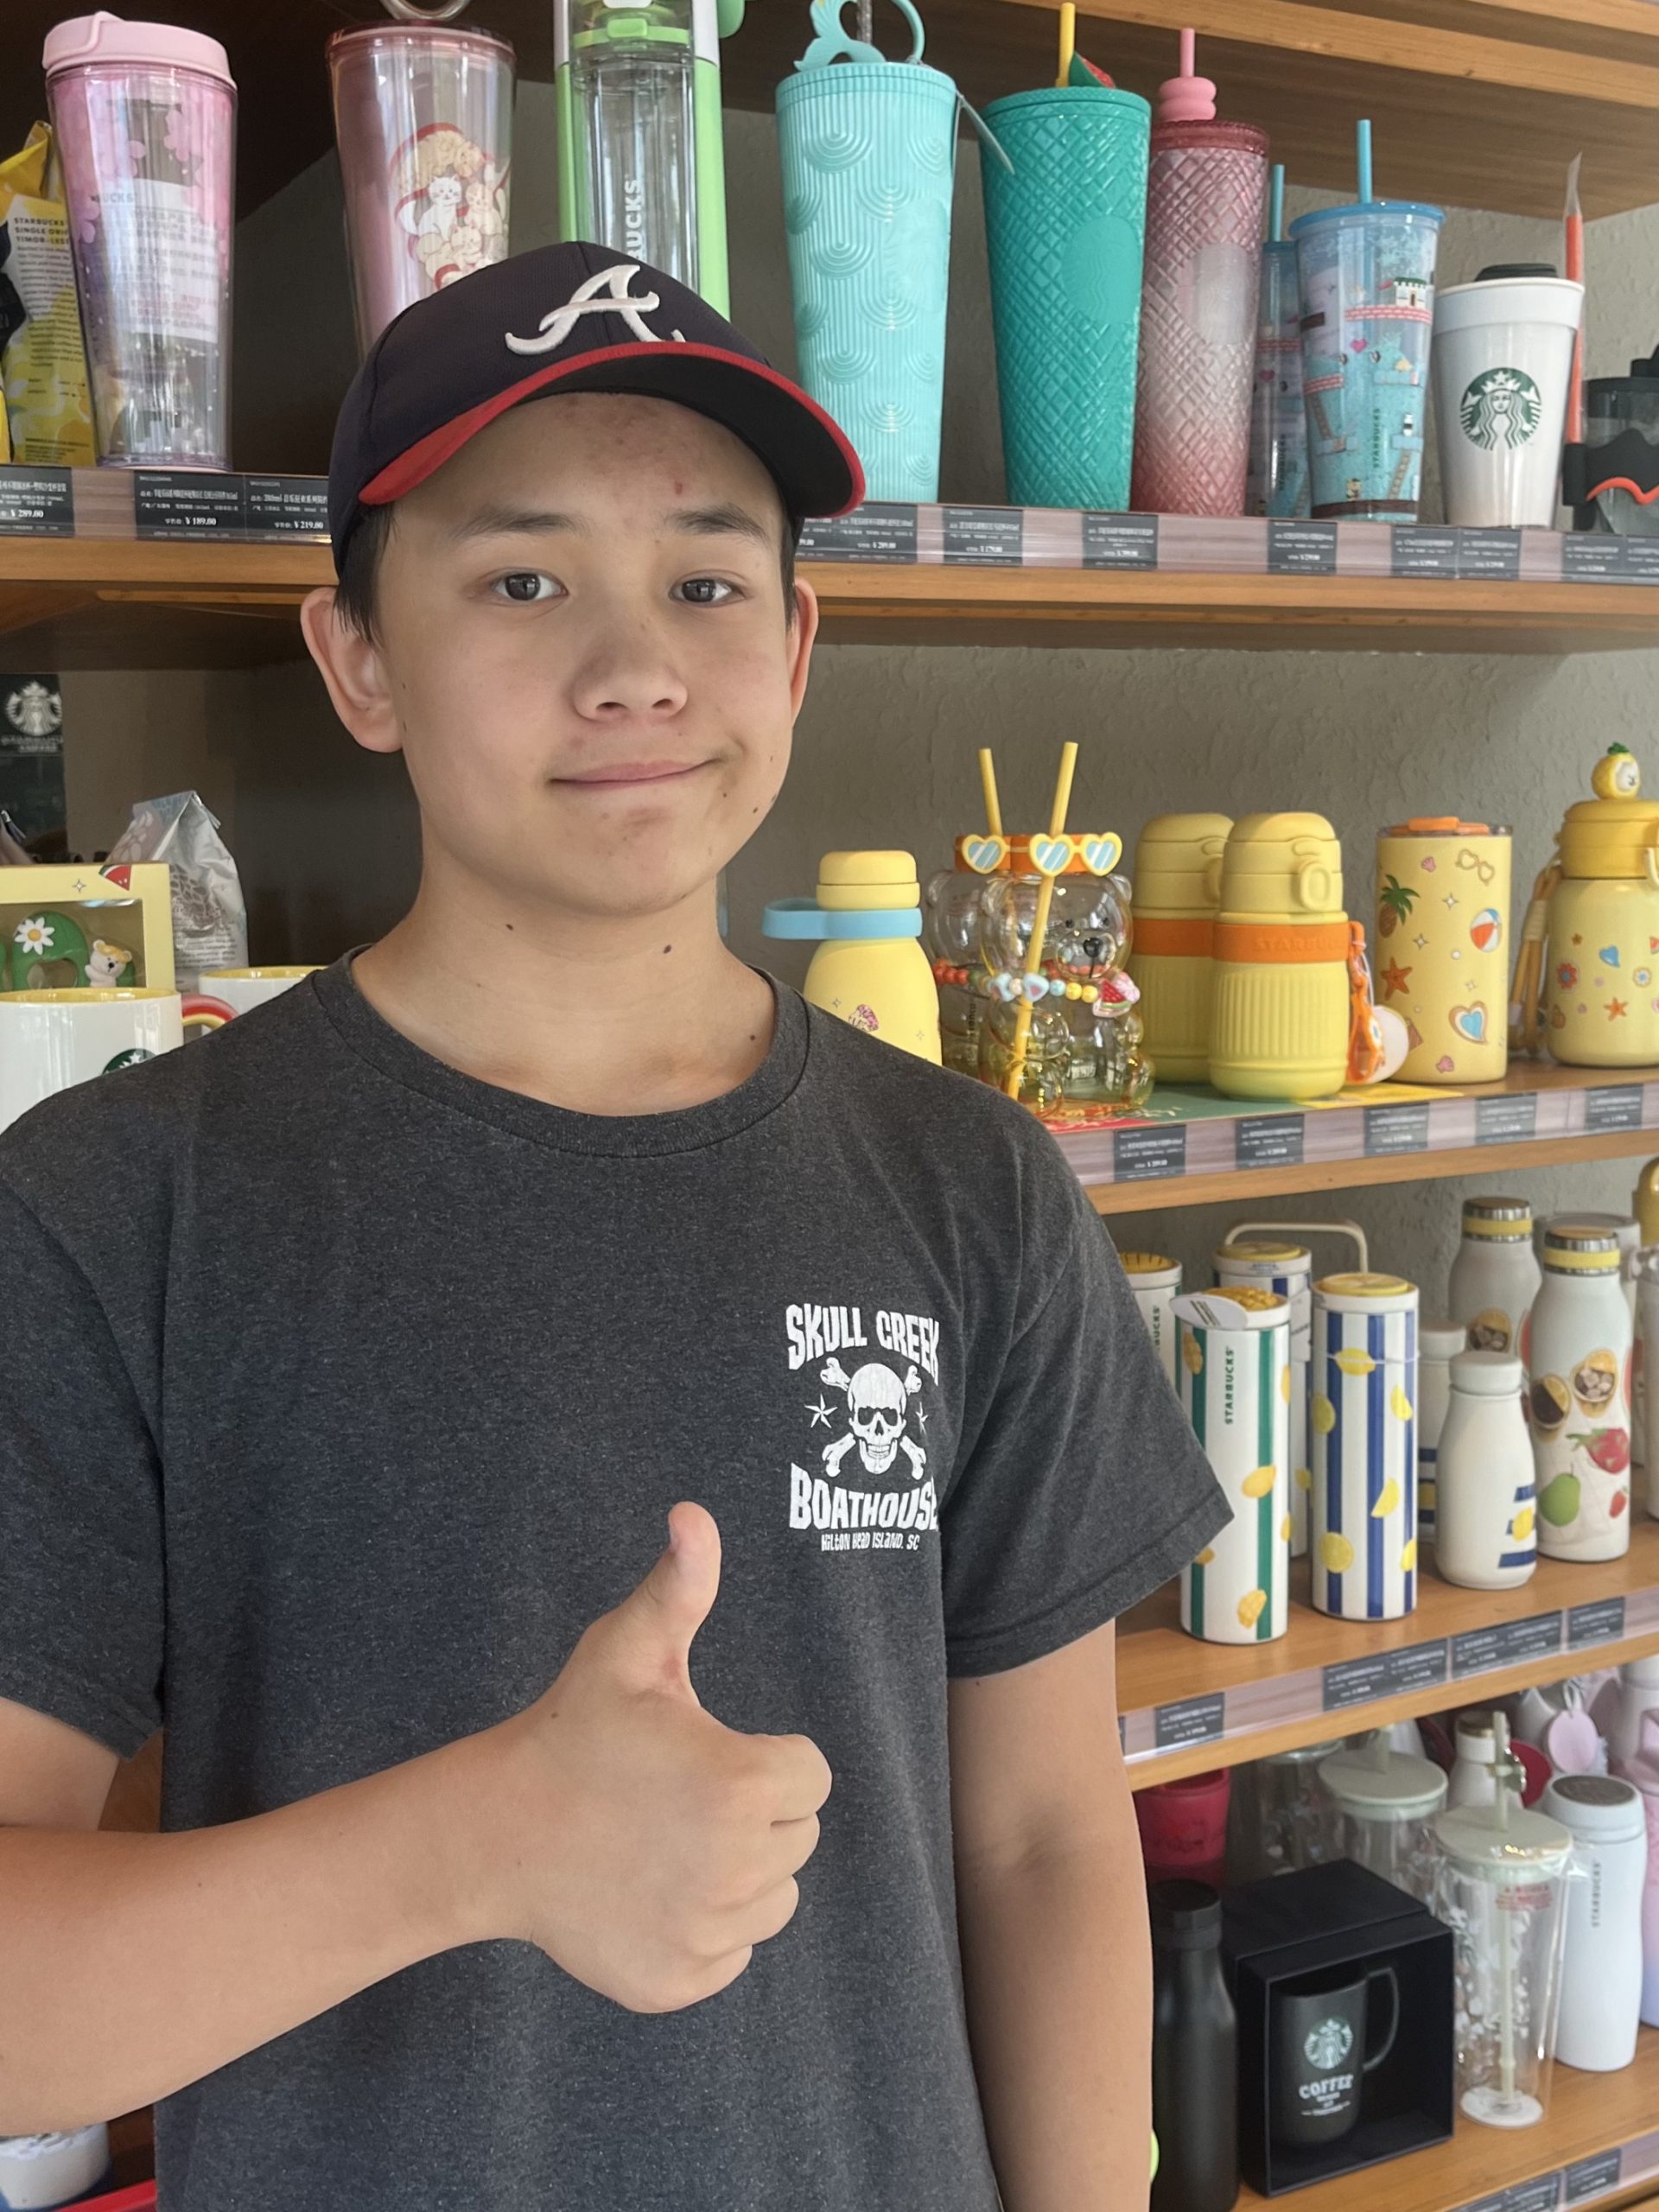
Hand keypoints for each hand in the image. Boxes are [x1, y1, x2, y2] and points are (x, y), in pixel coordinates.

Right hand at [474, 1502, 831, 2012]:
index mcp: (744, 1785)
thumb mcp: (628, 1651)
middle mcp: (738, 1868)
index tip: (706, 1751)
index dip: (766, 1757)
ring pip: (775, 1899)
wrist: (498, 1831)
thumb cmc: (574, 1730)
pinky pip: (734, 1954)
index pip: (811, 1775)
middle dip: (756, 1813)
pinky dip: (707, 1928)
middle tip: (681, 1795)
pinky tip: (652, 1890)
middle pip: (799, 1838)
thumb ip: (679, 1584)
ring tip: (669, 1840)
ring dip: (740, 1872)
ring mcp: (707, 1934)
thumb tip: (693, 1512)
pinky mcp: (679, 1982)